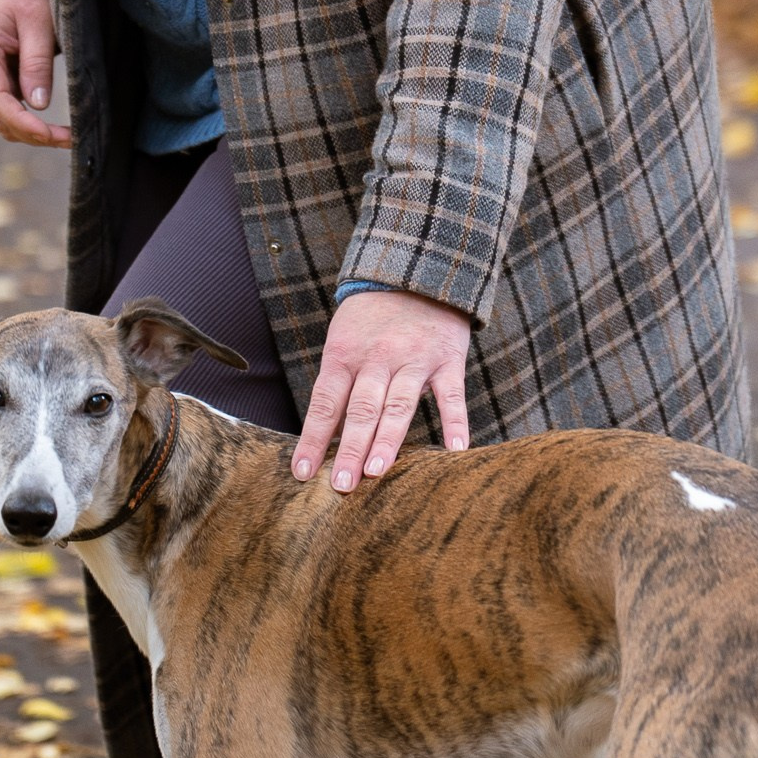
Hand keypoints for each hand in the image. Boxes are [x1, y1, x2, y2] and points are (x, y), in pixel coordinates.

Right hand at [0, 0, 72, 146]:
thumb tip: (38, 105)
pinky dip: (32, 122)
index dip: (21, 121)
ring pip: (3, 118)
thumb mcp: (39, 21)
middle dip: (31, 133)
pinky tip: (57, 129)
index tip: (49, 135)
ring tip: (68, 138)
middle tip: (70, 139)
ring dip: (32, 133)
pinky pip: (11, 110)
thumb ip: (36, 61)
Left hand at [294, 288, 470, 490]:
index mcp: (345, 355)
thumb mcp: (344, 340)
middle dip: (349, 449)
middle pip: (361, 409)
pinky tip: (455, 451)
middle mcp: (377, 358)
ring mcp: (414, 359)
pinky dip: (455, 423)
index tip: (302, 473)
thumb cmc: (371, 318)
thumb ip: (339, 384)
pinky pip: (451, 396)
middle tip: (341, 486)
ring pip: (399, 405)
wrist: (416, 272)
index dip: (312, 439)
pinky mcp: (447, 360)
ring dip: (387, 440)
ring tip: (376, 472)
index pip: (325, 403)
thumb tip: (323, 438)